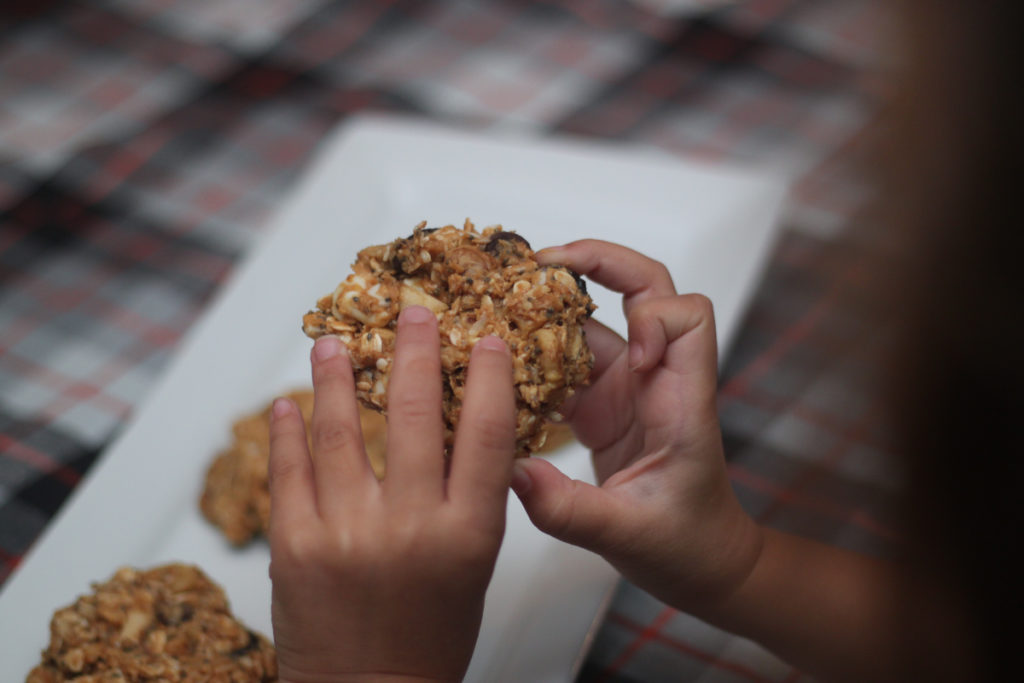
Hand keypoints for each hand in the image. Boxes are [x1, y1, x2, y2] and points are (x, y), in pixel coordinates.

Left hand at [267, 306, 515, 682]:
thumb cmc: (431, 635)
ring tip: (335, 344)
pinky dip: (287, 431)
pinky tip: (287, 405)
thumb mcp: (475, 565)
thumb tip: (461, 424)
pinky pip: (289, 471)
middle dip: (414, 352)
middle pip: (413, 414)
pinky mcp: (294, 545)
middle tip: (413, 314)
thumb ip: (471, 497)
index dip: (489, 377)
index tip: (488, 340)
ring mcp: (346, 533)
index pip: (486, 434)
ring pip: (340, 431)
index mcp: (466, 534)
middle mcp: (409, 527)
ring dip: (337, 378)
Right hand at [512, 240, 761, 611]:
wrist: (700, 563)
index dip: (654, 316)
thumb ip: (569, 510)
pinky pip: (563, 361)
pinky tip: (495, 362)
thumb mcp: (629, 535)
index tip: (630, 353)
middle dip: (595, 262)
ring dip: (548, 310)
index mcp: (681, 400)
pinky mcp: (599, 405)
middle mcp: (655, 380)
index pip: (687, 317)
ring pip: (591, 322)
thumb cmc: (688, 544)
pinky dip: (530, 355)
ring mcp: (625, 388)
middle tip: (539, 262)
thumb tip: (512, 475)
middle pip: (641, 289)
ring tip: (498, 305)